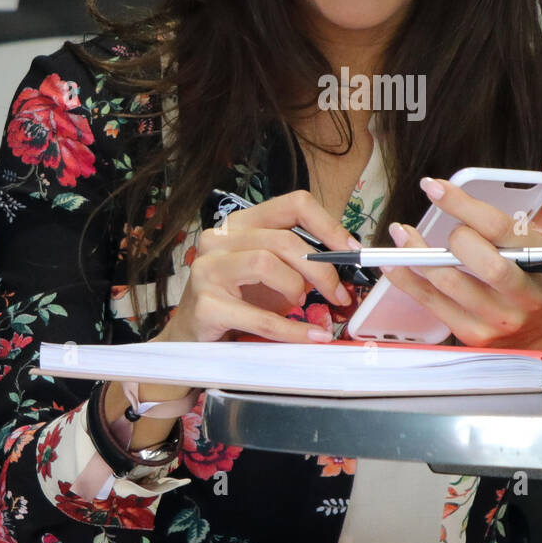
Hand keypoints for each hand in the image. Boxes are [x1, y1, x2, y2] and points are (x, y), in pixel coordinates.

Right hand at [158, 189, 355, 344]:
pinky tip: (309, 336)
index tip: (351, 250)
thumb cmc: (236, 302)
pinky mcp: (206, 304)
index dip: (328, 226)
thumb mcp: (270, 275)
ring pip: (266, 263)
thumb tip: (344, 266)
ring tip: (301, 304)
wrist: (191, 338)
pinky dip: (291, 329)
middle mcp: (220, 238)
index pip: (293, 205)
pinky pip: (259, 316)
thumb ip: (299, 263)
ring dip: (296, 288)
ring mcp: (208, 269)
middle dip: (320, 269)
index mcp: (241, 223)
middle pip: (283, 239)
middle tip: (337, 293)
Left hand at [383, 152, 541, 358]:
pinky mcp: (472, 335)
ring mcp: (495, 318)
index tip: (435, 187)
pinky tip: (394, 262)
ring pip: (448, 284)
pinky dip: (406, 280)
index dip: (463, 204)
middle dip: (453, 239)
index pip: (499, 229)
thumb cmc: (540, 274)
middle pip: (482, 263)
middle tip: (443, 228)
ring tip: (401, 233)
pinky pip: (430, 304)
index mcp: (538, 261)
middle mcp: (519, 294)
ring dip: (417, 255)